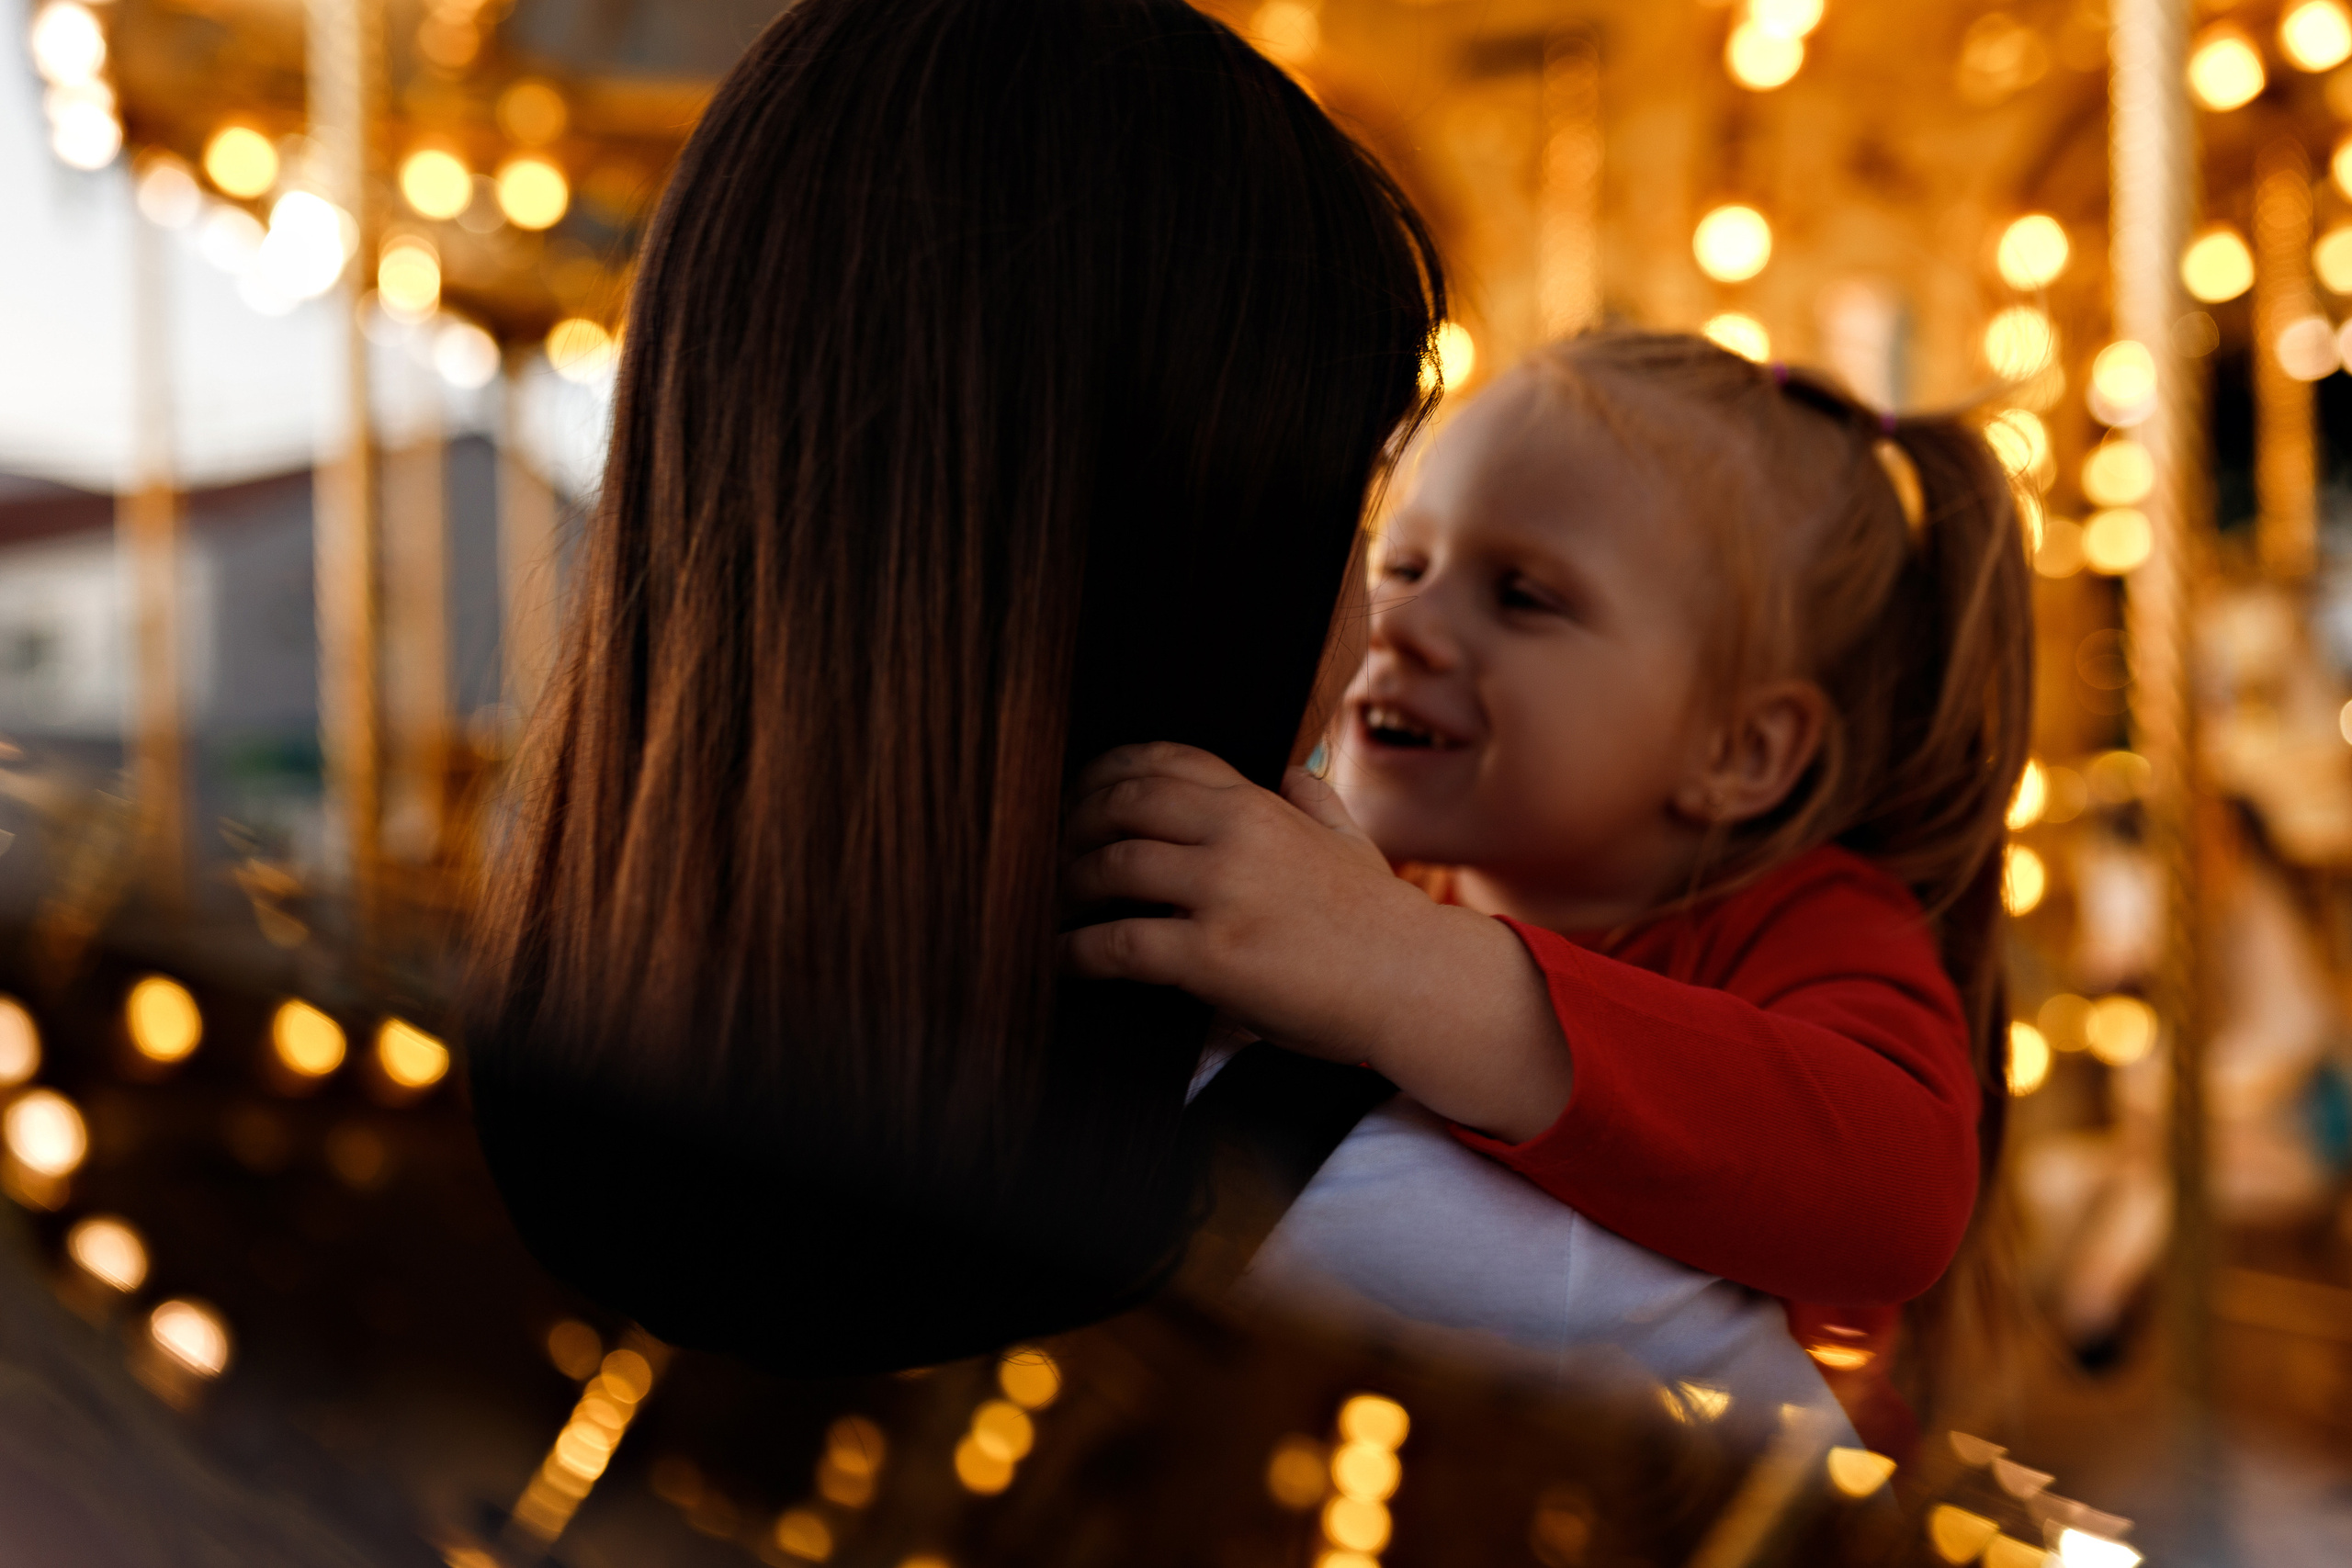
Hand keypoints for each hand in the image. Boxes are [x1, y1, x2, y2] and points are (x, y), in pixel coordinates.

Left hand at [1061, 743, 1572, 1139]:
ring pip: (1111, 866)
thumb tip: (1288, 769)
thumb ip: (1311, 801)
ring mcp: (1224, 891)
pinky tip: (1060, 959)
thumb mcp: (1350, 841)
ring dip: (1065, 886)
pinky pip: (1120, 943)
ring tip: (1047, 907)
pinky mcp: (1214, 955)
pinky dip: (1077, 950)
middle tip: (1046, 853)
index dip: (1106, 771)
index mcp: (1261, 803)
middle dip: (1071, 824)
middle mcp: (1238, 833)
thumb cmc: (1382, 921)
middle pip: (1122, 802)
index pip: (1166, 759)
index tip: (1075, 794)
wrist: (1418, 984)